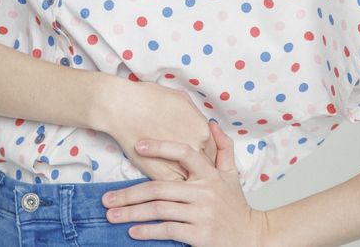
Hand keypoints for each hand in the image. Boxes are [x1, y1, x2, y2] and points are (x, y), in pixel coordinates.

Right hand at [100, 78, 217, 181]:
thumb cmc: (151, 98)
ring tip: (183, 186)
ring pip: (191, 181)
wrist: (125, 107)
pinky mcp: (164, 176)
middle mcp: (196, 149)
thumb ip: (197, 117)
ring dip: (189, 182)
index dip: (206, 157)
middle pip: (206, 169)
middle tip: (193, 174)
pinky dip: (174, 189)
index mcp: (203, 131)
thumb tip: (202, 127)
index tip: (199, 160)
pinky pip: (175, 187)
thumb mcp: (183, 100)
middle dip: (200, 172)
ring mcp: (180, 164)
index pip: (214, 153)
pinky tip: (170, 188)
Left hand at [101, 120, 267, 246]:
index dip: (161, 147)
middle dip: (130, 193)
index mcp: (209, 173)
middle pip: (160, 187)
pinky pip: (168, 230)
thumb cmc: (236, 205)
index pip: (183, 153)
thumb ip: (223, 147)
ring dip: (132, 213)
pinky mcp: (199, 235)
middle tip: (107, 197)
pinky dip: (148, 231)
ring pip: (160, 209)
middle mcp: (204, 191)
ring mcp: (201, 213)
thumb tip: (211, 124)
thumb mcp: (231, 173)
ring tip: (112, 214)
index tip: (137, 145)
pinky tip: (132, 231)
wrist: (252, 237)